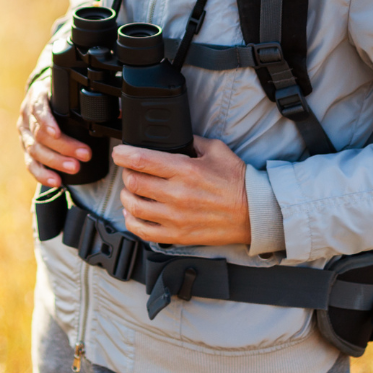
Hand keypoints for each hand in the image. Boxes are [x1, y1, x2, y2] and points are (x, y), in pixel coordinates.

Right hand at [17, 77, 91, 186]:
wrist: (43, 98)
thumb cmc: (60, 96)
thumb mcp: (70, 91)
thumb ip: (90, 99)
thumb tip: (120, 112)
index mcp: (37, 97)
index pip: (38, 108)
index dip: (47, 121)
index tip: (57, 133)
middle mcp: (27, 117)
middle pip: (40, 134)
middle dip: (63, 146)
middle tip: (84, 154)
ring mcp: (24, 134)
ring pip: (36, 151)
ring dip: (56, 162)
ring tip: (75, 168)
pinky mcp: (26, 150)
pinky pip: (31, 164)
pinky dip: (43, 174)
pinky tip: (57, 181)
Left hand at [113, 137, 249, 246]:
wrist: (253, 212)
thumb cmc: (237, 181)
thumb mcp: (216, 150)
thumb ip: (192, 141)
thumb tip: (175, 137)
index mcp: (185, 170)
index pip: (142, 160)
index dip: (124, 154)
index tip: (119, 152)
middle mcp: (177, 194)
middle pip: (134, 182)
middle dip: (127, 172)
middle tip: (130, 169)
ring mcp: (175, 217)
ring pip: (133, 206)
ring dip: (126, 196)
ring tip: (131, 190)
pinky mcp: (177, 234)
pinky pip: (143, 231)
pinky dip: (132, 220)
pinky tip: (133, 213)